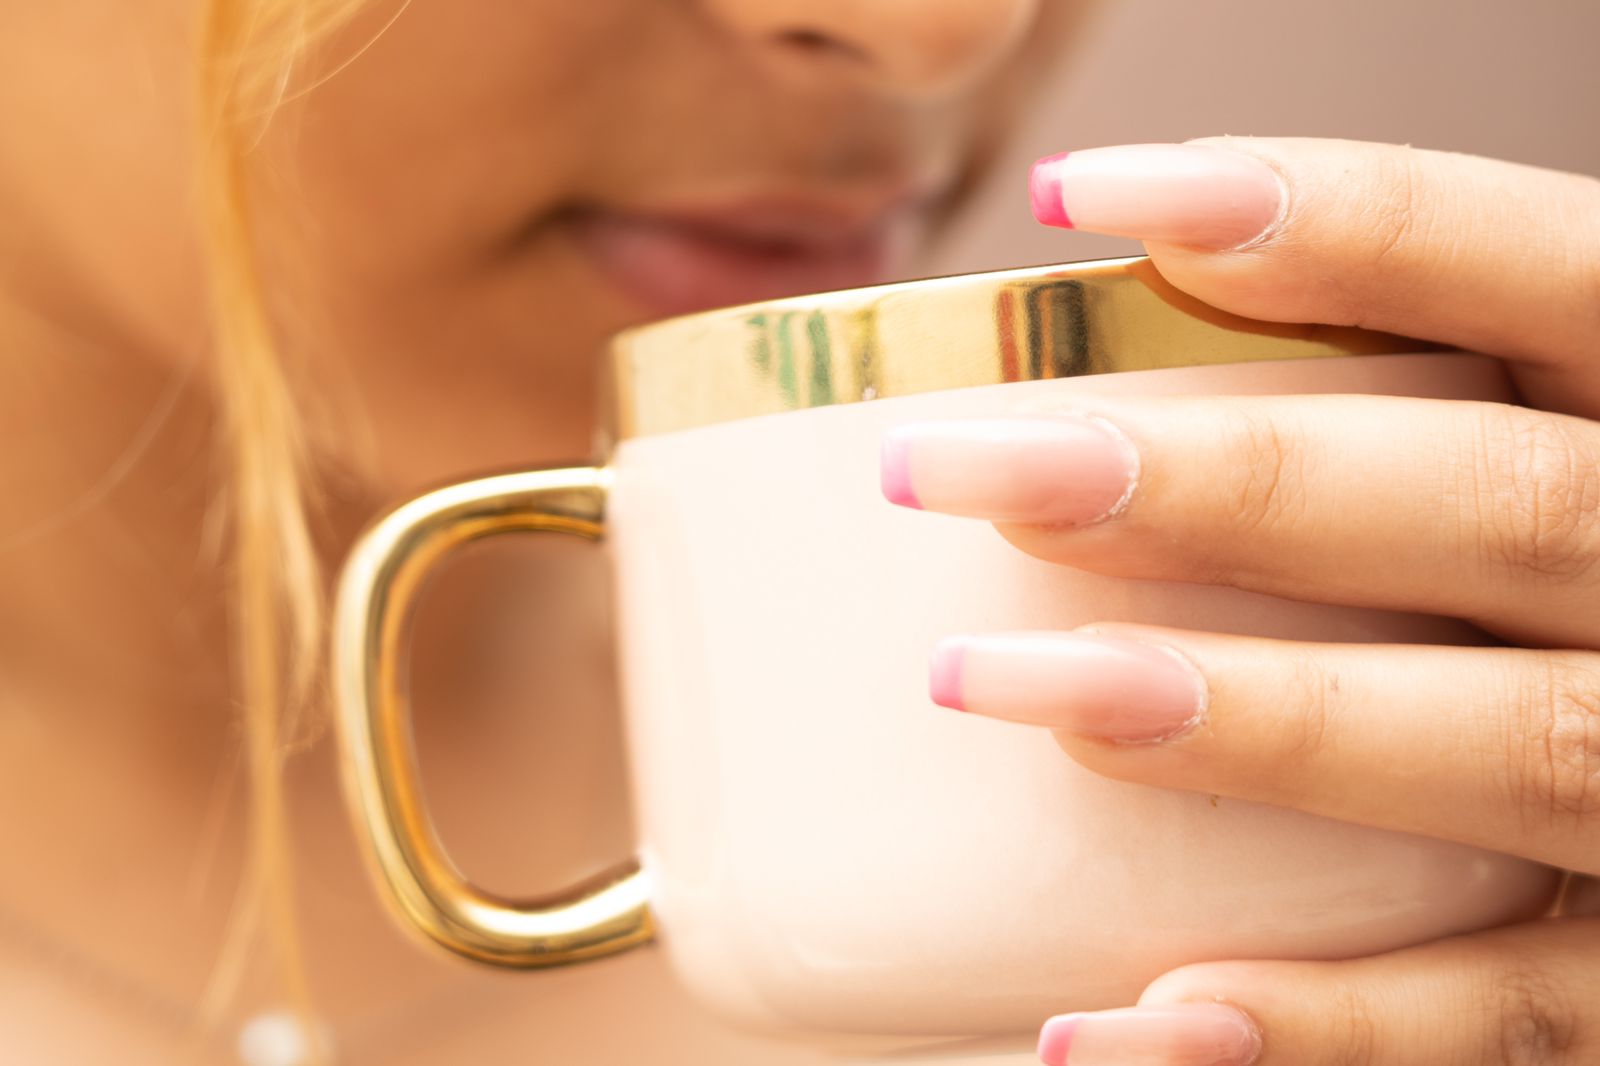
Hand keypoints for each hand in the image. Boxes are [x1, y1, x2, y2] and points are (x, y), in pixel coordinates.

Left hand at [881, 138, 1599, 1064]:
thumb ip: (1386, 430)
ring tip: (1000, 686)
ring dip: (1248, 718)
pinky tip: (1111, 1012)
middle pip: (1503, 505)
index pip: (1544, 273)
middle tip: (972, 473)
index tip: (1098, 196)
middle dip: (1232, 484)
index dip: (1344, 220)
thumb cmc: (1554, 578)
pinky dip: (1314, 1020)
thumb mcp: (1532, 463)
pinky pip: (1497, 1020)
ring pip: (1508, 749)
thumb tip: (1072, 402)